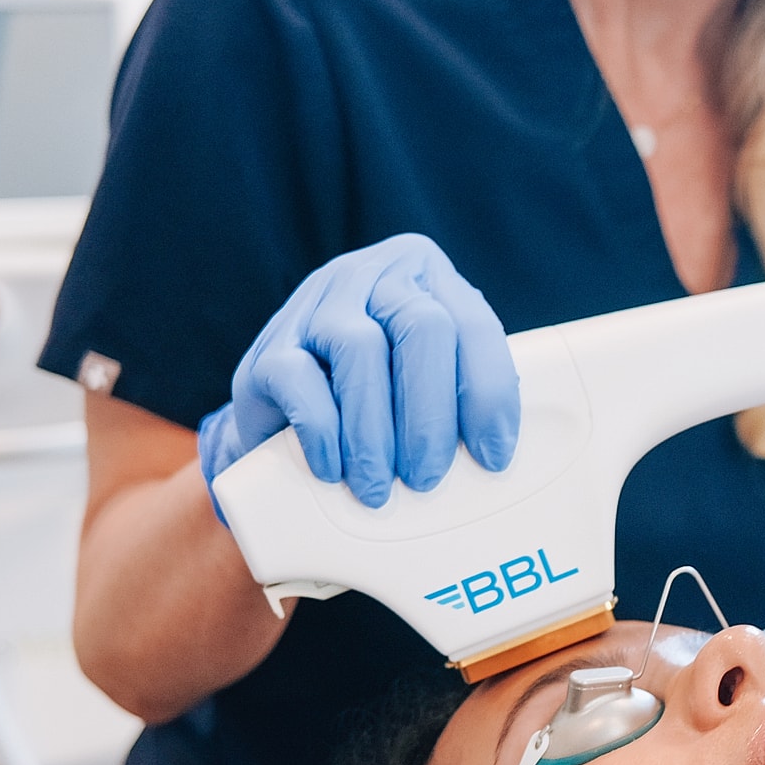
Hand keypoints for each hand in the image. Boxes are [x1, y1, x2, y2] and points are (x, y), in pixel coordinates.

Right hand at [198, 234, 520, 509]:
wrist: (284, 412)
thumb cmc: (378, 398)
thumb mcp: (427, 377)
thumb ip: (462, 392)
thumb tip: (497, 455)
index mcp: (425, 276)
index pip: (473, 324)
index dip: (489, 392)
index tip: (493, 457)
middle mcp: (372, 276)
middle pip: (421, 328)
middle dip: (430, 414)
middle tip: (427, 479)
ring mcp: (315, 303)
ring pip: (359, 349)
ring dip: (374, 431)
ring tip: (379, 488)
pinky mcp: (267, 347)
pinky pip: (298, 378)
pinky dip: (322, 431)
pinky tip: (333, 470)